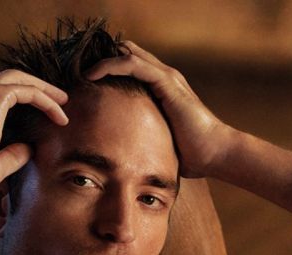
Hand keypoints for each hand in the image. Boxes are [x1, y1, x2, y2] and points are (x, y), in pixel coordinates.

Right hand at [0, 70, 68, 188]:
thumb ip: (13, 155)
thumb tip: (30, 150)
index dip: (22, 96)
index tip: (41, 110)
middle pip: (13, 78)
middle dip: (37, 86)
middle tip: (58, 98)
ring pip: (23, 80)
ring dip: (44, 89)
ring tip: (63, 101)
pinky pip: (30, 92)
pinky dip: (47, 101)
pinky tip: (60, 116)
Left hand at [86, 41, 234, 177]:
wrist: (214, 153)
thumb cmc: (191, 154)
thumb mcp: (158, 144)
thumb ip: (143, 143)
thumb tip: (122, 162)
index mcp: (161, 89)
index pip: (131, 68)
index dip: (108, 69)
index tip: (84, 83)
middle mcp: (164, 78)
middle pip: (128, 55)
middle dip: (102, 60)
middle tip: (78, 72)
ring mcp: (167, 78)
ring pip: (128, 55)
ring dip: (102, 60)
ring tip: (81, 72)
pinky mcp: (167, 83)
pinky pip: (134, 65)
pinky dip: (112, 65)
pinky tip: (94, 74)